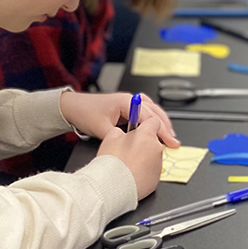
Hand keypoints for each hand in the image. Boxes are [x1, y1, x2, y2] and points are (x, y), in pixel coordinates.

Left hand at [60, 90, 178, 146]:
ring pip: (152, 111)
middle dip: (166, 127)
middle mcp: (130, 100)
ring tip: (169, 136)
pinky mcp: (127, 106)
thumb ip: (118, 139)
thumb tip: (132, 148)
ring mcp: (129, 102)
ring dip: (161, 122)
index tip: (169, 142)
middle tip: (174, 142)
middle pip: (155, 112)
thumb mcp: (102, 129)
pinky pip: (146, 112)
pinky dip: (153, 121)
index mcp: (126, 102)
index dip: (161, 131)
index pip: (150, 117)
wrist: (73, 107)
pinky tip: (156, 129)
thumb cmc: (85, 113)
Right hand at [97, 120, 162, 200]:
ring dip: (144, 158)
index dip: (145, 125)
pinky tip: (131, 174)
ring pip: (152, 157)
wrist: (113, 186)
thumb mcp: (110, 138)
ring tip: (128, 165)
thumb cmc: (112, 162)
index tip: (140, 129)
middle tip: (129, 151)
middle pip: (153, 141)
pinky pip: (151, 171)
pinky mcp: (157, 179)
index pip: (154, 122)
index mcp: (146, 135)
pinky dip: (144, 172)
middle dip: (143, 144)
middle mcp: (156, 148)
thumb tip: (122, 133)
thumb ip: (120, 131)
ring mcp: (158, 164)